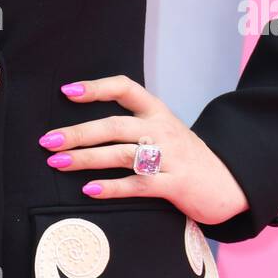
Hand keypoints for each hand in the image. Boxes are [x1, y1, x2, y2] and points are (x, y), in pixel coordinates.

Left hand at [38, 73, 249, 226]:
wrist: (228, 183)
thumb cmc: (185, 157)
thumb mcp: (163, 131)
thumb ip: (133, 125)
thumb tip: (84, 129)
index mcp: (157, 111)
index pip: (125, 88)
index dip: (96, 88)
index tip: (68, 92)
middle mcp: (162, 129)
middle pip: (115, 125)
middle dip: (78, 133)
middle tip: (48, 140)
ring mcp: (170, 156)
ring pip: (121, 154)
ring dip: (86, 159)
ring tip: (58, 163)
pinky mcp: (175, 184)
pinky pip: (139, 184)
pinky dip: (112, 187)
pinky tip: (89, 189)